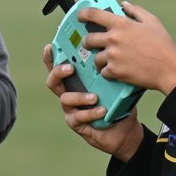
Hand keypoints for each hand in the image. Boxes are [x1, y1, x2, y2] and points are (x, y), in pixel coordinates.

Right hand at [42, 43, 144, 159]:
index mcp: (76, 80)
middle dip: (58, 72)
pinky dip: (90, 113)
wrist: (125, 129)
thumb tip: (112, 56)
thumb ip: (109, 72)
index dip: (51, 57)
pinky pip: (78, 117)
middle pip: (53, 81)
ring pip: (65, 99)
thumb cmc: (118, 103)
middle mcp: (69, 93)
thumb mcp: (116, 84)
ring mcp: (71, 109)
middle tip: (70, 68)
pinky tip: (102, 111)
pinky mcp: (77, 123)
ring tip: (94, 97)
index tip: (50, 46)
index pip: (59, 66)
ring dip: (79, 96)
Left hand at [77, 2, 175, 94]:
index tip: (80, 16)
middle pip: (89, 39)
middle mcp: (113, 39)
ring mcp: (112, 56)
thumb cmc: (163, 45)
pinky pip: (103, 72)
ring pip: (95, 58)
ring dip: (100, 60)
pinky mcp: (114, 71)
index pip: (94, 14)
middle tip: (94, 45)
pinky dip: (108, 72)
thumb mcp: (152, 21)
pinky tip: (117, 71)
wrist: (169, 69)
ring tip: (110, 61)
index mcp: (121, 24)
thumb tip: (123, 4)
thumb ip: (136, 11)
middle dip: (89, 42)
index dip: (83, 14)